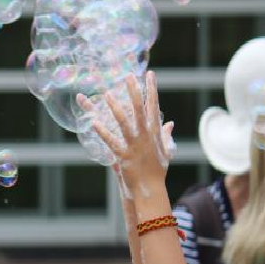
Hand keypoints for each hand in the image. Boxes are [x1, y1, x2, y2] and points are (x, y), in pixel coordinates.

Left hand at [92, 72, 173, 194]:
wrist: (151, 189)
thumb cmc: (158, 171)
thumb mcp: (165, 151)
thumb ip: (166, 135)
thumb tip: (170, 124)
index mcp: (154, 133)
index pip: (153, 106)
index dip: (152, 89)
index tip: (149, 74)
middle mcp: (145, 136)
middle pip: (140, 109)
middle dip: (134, 91)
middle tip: (128, 75)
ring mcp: (134, 145)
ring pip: (125, 122)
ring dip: (115, 108)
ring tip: (106, 94)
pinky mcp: (124, 156)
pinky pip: (111, 141)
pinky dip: (103, 132)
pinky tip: (94, 122)